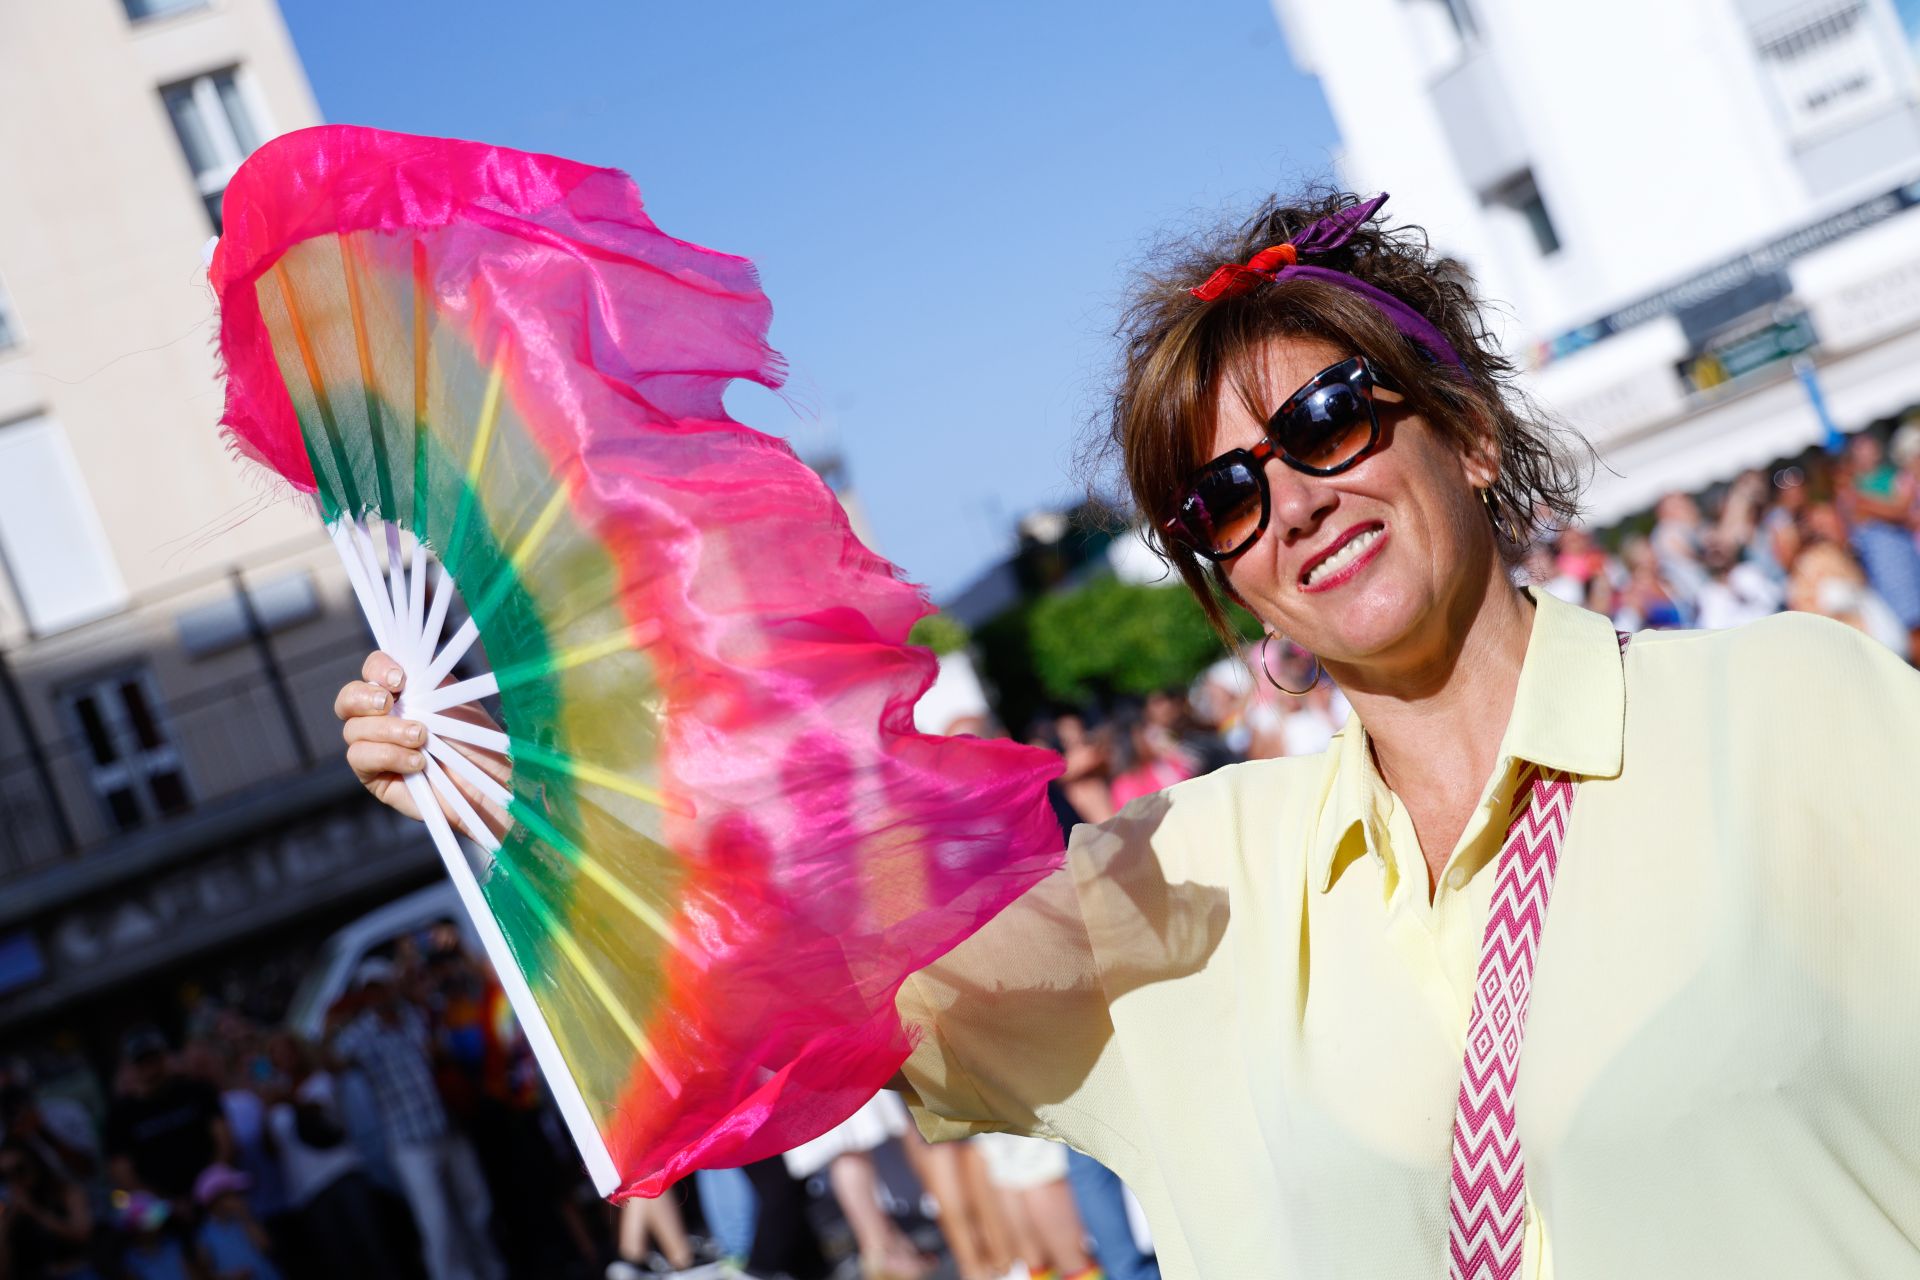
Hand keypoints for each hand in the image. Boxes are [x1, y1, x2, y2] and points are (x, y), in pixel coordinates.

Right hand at [334, 651, 511, 841]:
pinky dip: (389, 755)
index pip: (372, 669)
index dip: (379, 668)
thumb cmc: (471, 735)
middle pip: (347, 699)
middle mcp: (380, 716)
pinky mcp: (372, 775)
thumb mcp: (450, 695)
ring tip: (421, 738)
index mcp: (399, 691)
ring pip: (353, 730)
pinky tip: (417, 762)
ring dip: (389, 730)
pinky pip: (360, 757)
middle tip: (389, 702)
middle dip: (364, 697)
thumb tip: (403, 660)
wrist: (485, 777)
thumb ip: (424, 675)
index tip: (401, 679)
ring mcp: (372, 746)